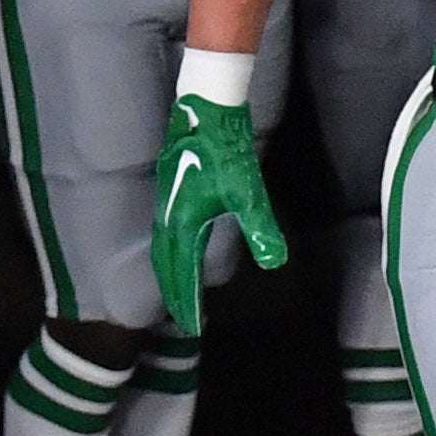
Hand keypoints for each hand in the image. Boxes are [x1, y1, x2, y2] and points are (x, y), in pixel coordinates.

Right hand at [151, 95, 287, 335]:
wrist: (205, 109)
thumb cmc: (225, 149)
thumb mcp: (247, 192)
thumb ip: (259, 228)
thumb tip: (273, 261)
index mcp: (183, 223)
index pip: (182, 273)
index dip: (188, 301)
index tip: (193, 325)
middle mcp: (168, 216)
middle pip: (165, 266)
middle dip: (175, 294)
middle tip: (184, 320)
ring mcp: (164, 201)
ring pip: (161, 249)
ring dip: (168, 275)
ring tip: (178, 293)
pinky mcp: (167, 188)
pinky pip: (163, 233)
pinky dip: (168, 253)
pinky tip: (179, 250)